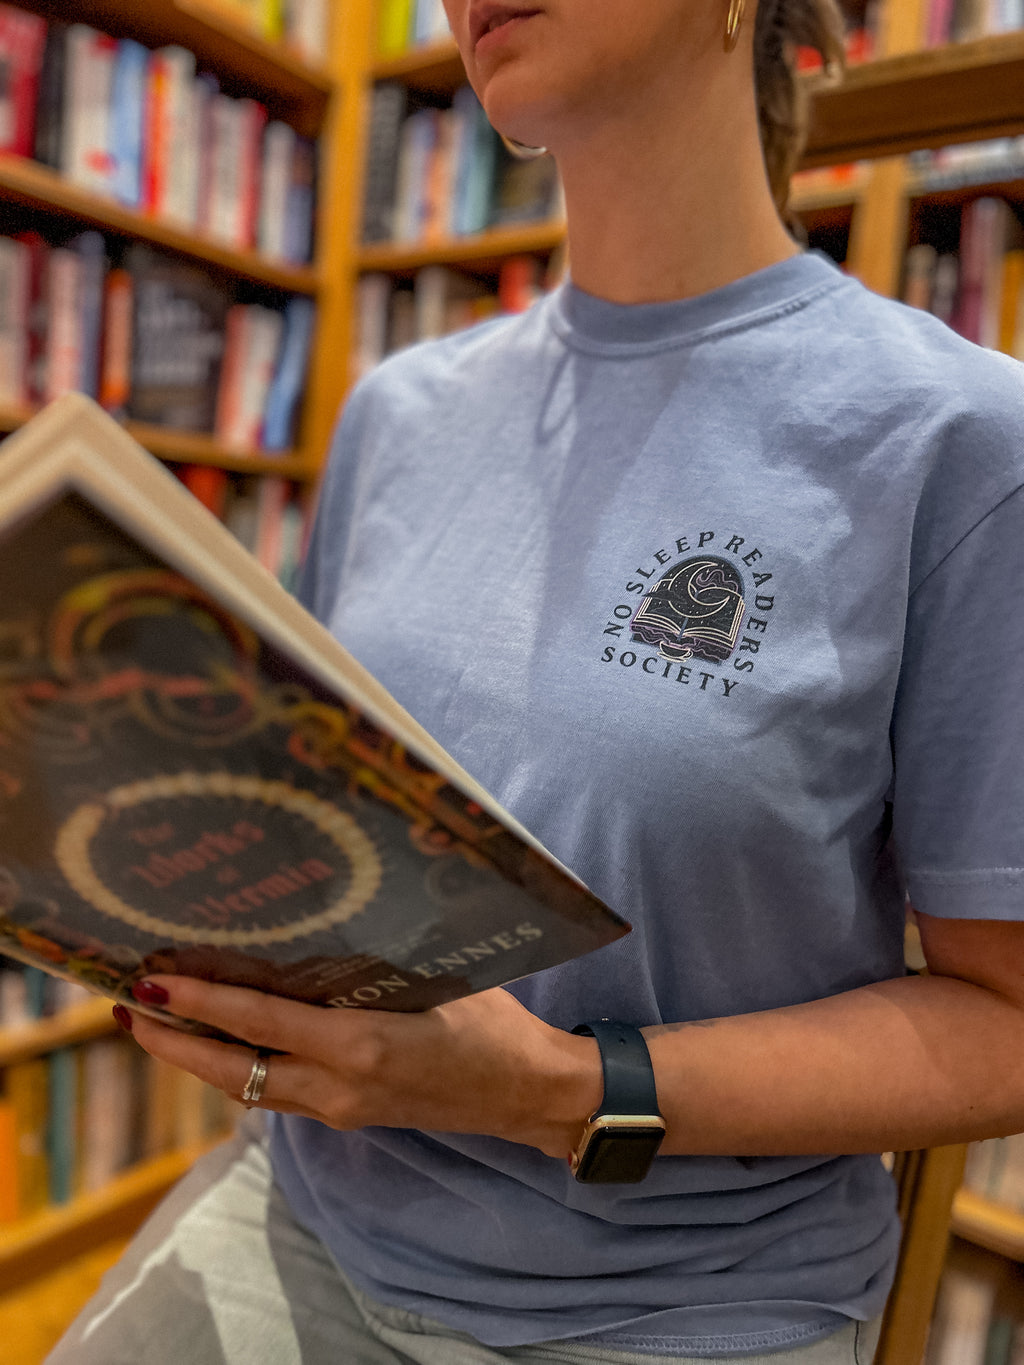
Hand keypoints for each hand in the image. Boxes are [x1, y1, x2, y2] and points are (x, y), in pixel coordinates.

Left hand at [123, 977, 602, 1158]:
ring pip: (248, 1089)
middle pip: (234, 1072)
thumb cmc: (493, 1022)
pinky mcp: (349, 1116)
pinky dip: (239, 1070)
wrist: (527, 1094)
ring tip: (159, 1026)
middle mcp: (339, 1086)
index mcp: (360, 1046)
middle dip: (175, 1043)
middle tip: (127, 1010)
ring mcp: (341, 1109)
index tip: (151, 984)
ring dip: (199, 1060)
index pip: (260, 1022)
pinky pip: (277, 1095)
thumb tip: (308, 934)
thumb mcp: (435, 980)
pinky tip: (223, 1046)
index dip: (201, 1004)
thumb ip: (371, 967)